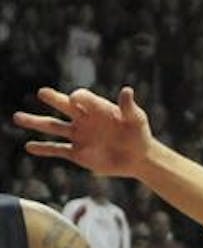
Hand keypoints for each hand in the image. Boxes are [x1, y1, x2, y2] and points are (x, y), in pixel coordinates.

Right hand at [15, 86, 154, 177]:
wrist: (138, 157)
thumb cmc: (139, 134)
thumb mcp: (136, 119)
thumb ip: (129, 106)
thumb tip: (127, 89)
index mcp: (99, 109)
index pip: (83, 99)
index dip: (79, 97)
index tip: (75, 98)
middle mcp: (85, 120)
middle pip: (64, 107)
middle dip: (53, 99)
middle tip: (41, 92)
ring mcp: (79, 136)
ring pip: (54, 127)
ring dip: (36, 122)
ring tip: (18, 117)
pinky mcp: (78, 153)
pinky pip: (57, 150)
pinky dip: (43, 149)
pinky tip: (29, 146)